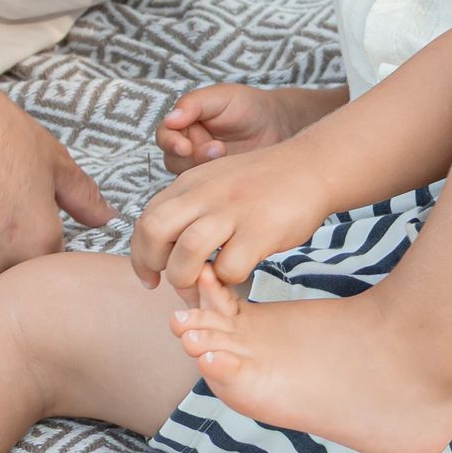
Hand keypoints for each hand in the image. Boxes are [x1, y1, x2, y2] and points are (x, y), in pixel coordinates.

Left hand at [131, 141, 331, 294]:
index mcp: (190, 183)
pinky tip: (236, 273)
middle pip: (154, 231)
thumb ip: (190, 208)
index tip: (149, 276)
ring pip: (185, 253)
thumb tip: (167, 252)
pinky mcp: (259, 230)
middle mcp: (205, 194)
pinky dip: (226, 280)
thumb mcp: (216, 183)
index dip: (140, 254)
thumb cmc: (263, 184)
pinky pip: (228, 268)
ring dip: (186, 279)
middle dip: (152, 265)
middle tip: (167, 284)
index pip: (145, 219)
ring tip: (200, 285)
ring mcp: (232, 210)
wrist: (311, 167)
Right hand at [156, 82, 346, 173]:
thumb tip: (171, 118)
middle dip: (192, 157)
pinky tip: (231, 172)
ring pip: (187, 177)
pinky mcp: (217, 184)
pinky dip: (214, 185)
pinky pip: (205, 191)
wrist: (279, 126)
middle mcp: (189, 146)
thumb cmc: (248, 106)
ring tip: (226, 155)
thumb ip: (195, 104)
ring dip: (204, 169)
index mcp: (185, 124)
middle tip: (217, 149)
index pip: (165, 134)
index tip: (185, 146)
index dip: (171, 142)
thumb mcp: (222, 97)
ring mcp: (203, 167)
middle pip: (173, 159)